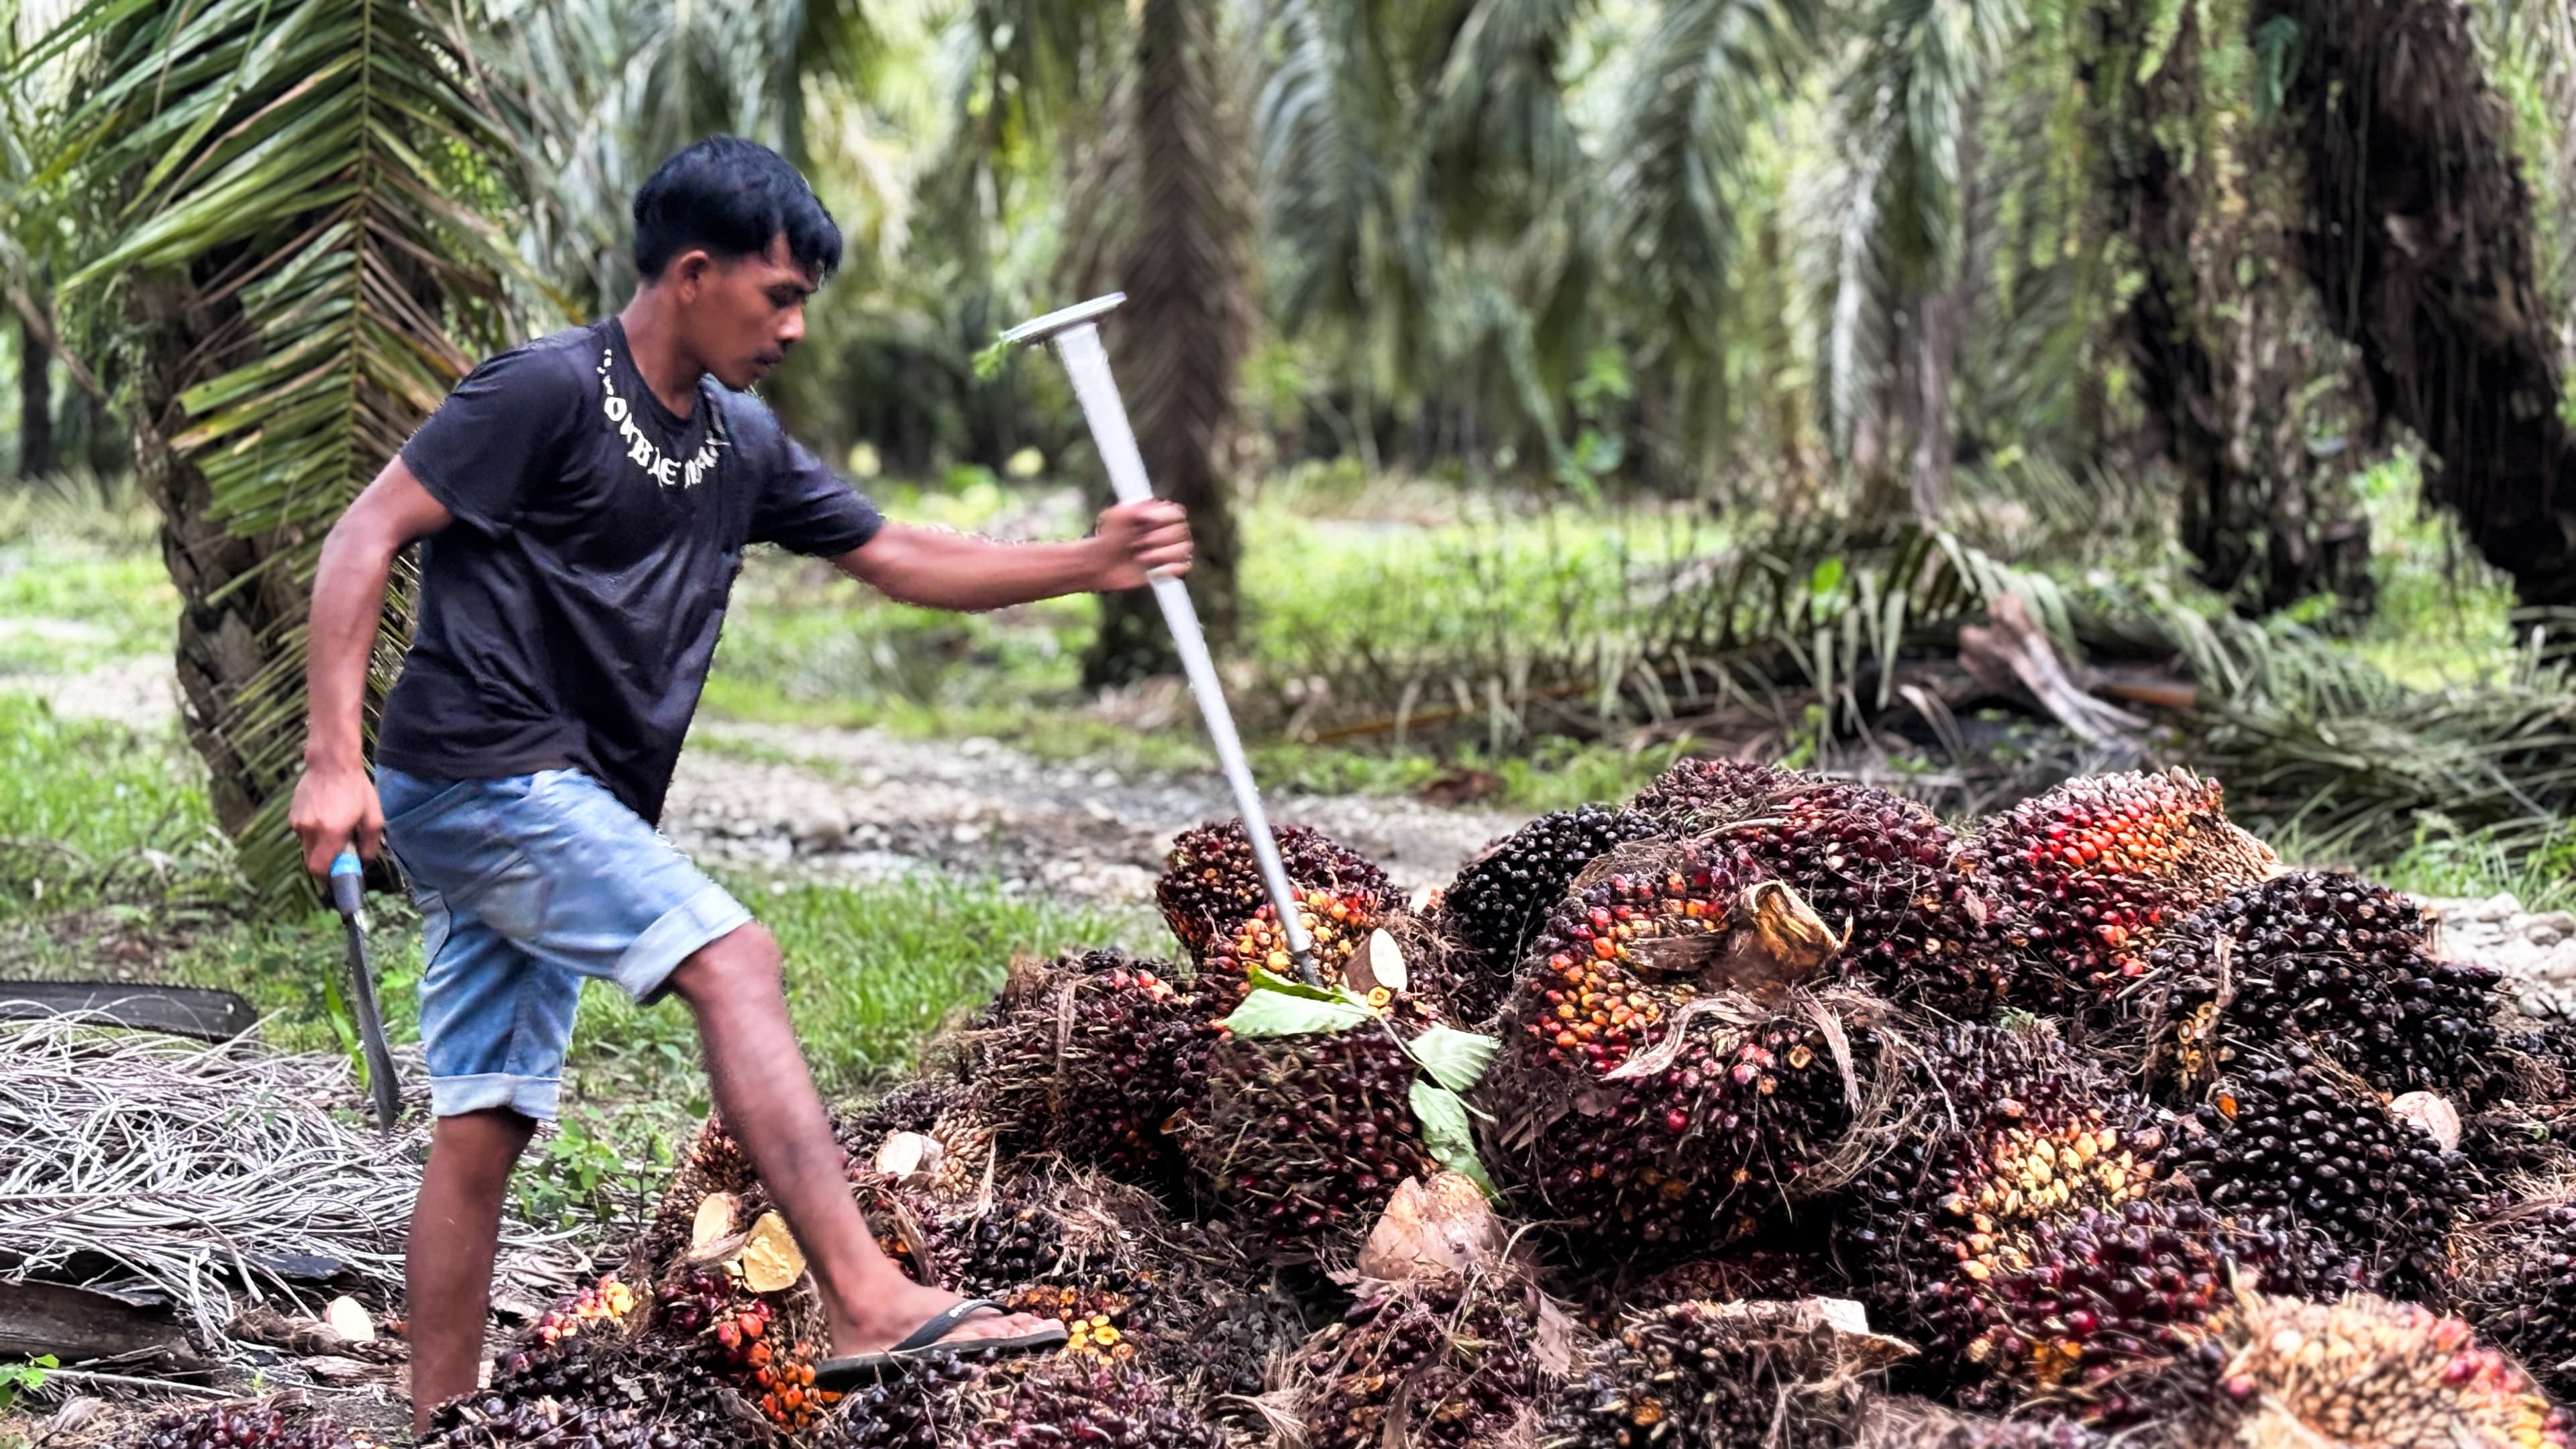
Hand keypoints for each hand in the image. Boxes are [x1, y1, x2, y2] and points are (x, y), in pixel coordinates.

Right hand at [288, 758, 383, 877]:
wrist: (331, 763)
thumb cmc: (356, 789)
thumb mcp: (374, 818)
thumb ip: (369, 846)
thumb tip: (363, 865)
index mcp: (331, 831)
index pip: (320, 869)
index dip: (328, 880)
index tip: (339, 881)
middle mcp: (310, 829)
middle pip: (311, 863)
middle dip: (326, 866)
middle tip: (342, 859)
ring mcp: (298, 822)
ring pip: (307, 848)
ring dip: (321, 848)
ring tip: (337, 830)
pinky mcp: (292, 815)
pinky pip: (303, 835)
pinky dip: (315, 835)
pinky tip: (327, 818)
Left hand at [1090, 499, 1191, 590]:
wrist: (1100, 565)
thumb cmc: (1107, 538)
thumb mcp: (1114, 517)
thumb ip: (1132, 508)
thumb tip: (1150, 513)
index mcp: (1158, 514)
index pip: (1178, 512)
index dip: (1164, 517)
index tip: (1145, 520)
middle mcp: (1167, 530)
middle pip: (1181, 531)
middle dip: (1157, 538)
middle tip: (1135, 543)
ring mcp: (1169, 550)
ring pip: (1185, 549)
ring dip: (1162, 554)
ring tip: (1141, 558)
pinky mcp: (1169, 569)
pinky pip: (1184, 567)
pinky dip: (1170, 569)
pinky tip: (1152, 570)